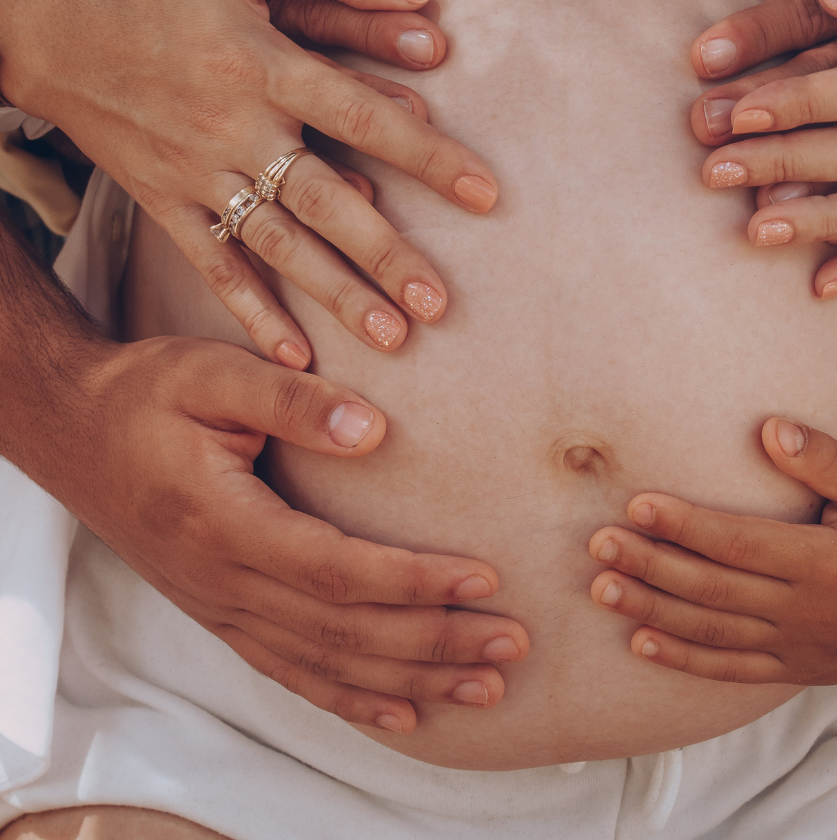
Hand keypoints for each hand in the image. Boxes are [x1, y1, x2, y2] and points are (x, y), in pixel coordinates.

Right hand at [0, 0, 499, 362]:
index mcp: (259, 63)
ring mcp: (196, 173)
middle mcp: (233, 127)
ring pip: (277, 244)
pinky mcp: (164, 202)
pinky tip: (294, 355)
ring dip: (335, 292)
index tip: (485, 194)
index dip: (427, 154)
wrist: (47, 20)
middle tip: (441, 301)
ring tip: (393, 336)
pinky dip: (250, 311)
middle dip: (386, 253)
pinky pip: (212, 264)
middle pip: (324, 199)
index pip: (361, 115)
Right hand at [26, 329, 527, 732]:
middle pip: (343, 633)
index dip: (413, 581)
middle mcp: (223, 583)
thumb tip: (373, 428)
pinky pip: (292, 673)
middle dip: (434, 641)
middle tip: (512, 642)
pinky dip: (351, 699)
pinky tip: (403, 711)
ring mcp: (220, 608)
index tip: (483, 578)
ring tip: (484, 684)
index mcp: (224, 524)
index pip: (336, 571)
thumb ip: (291, 400)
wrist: (77, 431)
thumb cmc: (148, 394)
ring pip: (325, 666)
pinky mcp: (221, 614)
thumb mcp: (211, 373)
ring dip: (409, 680)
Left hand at [586, 418, 836, 688]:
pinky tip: (640, 642)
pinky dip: (683, 658)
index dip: (684, 524)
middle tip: (597, 544)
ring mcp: (796, 647)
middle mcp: (803, 611)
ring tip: (601, 588)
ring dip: (652, 609)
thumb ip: (827, 460)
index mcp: (824, 564)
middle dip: (650, 564)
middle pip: (711, 589)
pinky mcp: (794, 670)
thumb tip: (770, 428)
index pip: (738, 542)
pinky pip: (730, 669)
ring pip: (711, 631)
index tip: (636, 504)